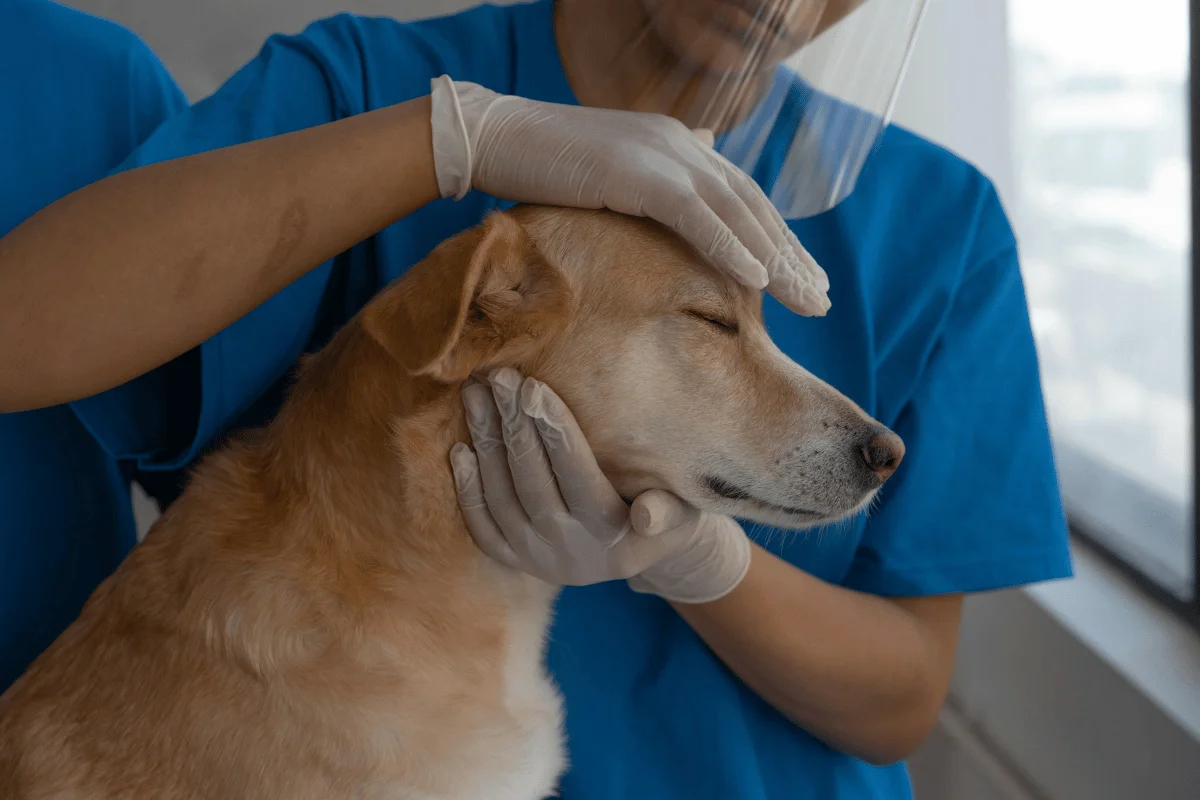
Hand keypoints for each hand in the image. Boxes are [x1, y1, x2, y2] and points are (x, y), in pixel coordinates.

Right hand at [429, 76, 829, 316]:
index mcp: (680, 145)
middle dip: (790, 256)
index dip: (776, 239)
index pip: (743, 197)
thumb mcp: (612, 173)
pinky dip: (732, 248)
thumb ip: (654, 183)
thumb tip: (686, 197)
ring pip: (737, 213)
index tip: (801, 278)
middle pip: (752, 206)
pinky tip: (760, 281)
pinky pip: (698, 218)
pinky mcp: (640, 174)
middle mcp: (683, 145)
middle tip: (820, 300)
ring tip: (807, 301)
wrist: (494, 137)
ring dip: (777, 260)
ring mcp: (664, 155)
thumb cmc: (543, 164)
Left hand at [448, 368, 750, 603]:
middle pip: (533, 483)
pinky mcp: (515, 562)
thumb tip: (649, 515)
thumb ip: (669, 512)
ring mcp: (537, 560)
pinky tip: (460, 449)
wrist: (640, 556)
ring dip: (486, 444)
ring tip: (475, 395)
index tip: (534, 387)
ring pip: (502, 499)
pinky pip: (483, 527)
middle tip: (498, 378)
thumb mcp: (683, 517)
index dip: (554, 432)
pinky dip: (469, 489)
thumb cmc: (667, 517)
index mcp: (612, 537)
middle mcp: (569, 553)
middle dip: (514, 426)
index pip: (578, 476)